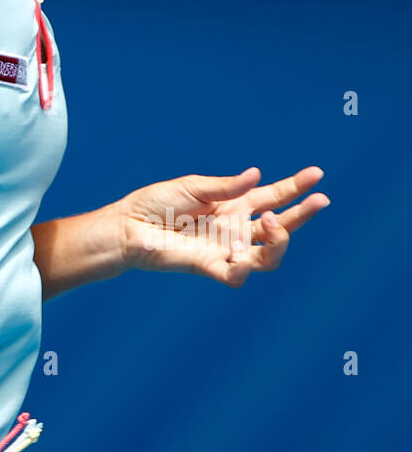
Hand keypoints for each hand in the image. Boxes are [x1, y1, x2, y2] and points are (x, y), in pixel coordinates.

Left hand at [115, 166, 329, 286]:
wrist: (130, 225)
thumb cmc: (158, 203)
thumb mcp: (194, 187)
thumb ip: (226, 187)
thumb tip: (257, 175)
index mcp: (234, 205)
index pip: (273, 196)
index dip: (296, 187)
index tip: (317, 175)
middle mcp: (236, 228)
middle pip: (280, 226)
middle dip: (303, 214)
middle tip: (320, 201)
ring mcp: (227, 250)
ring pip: (270, 255)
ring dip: (279, 239)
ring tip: (270, 221)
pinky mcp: (211, 267)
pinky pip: (237, 276)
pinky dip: (244, 268)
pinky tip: (241, 255)